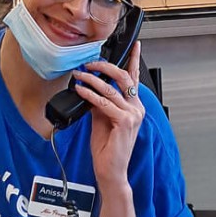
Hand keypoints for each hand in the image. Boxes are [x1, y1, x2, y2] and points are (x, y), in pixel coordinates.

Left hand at [71, 40, 144, 190]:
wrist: (111, 171)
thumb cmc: (107, 149)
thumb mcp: (101, 120)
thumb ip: (100, 104)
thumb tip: (90, 89)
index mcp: (133, 107)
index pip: (133, 79)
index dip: (134, 60)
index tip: (134, 45)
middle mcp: (136, 109)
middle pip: (124, 77)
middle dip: (105, 66)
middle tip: (90, 63)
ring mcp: (132, 115)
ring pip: (111, 89)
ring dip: (92, 79)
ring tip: (79, 75)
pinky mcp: (124, 122)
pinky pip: (104, 103)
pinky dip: (90, 94)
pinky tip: (81, 90)